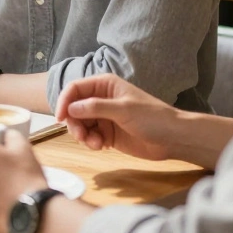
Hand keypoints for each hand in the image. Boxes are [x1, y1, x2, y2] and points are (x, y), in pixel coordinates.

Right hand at [56, 74, 180, 160]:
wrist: (172, 139)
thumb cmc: (152, 118)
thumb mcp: (123, 110)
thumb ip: (95, 107)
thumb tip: (70, 108)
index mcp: (104, 85)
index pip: (75, 89)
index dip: (64, 101)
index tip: (60, 118)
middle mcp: (101, 99)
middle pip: (74, 108)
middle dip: (74, 123)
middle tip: (81, 136)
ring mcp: (104, 117)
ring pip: (80, 124)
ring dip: (82, 135)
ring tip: (95, 144)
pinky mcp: (107, 133)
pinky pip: (89, 136)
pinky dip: (90, 142)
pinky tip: (101, 147)